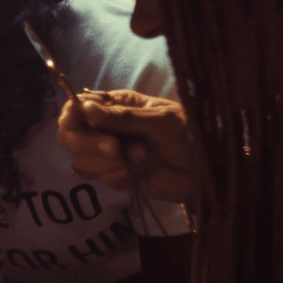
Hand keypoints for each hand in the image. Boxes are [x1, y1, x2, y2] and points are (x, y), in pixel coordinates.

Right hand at [56, 89, 196, 203]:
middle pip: (69, 136)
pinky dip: (120, 174)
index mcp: (115, 105)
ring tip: (141, 155)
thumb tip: (85, 109)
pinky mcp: (118, 177)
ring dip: (108, 160)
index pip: (75, 108)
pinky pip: (103, 177)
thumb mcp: (161, 120)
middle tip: (114, 147)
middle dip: (87, 143)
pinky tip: (142, 169)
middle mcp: (106, 128)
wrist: (212, 172)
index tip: (83, 122)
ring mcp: (111, 154)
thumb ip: (123, 117)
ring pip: (82, 160)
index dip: (72, 116)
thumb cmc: (192, 135)